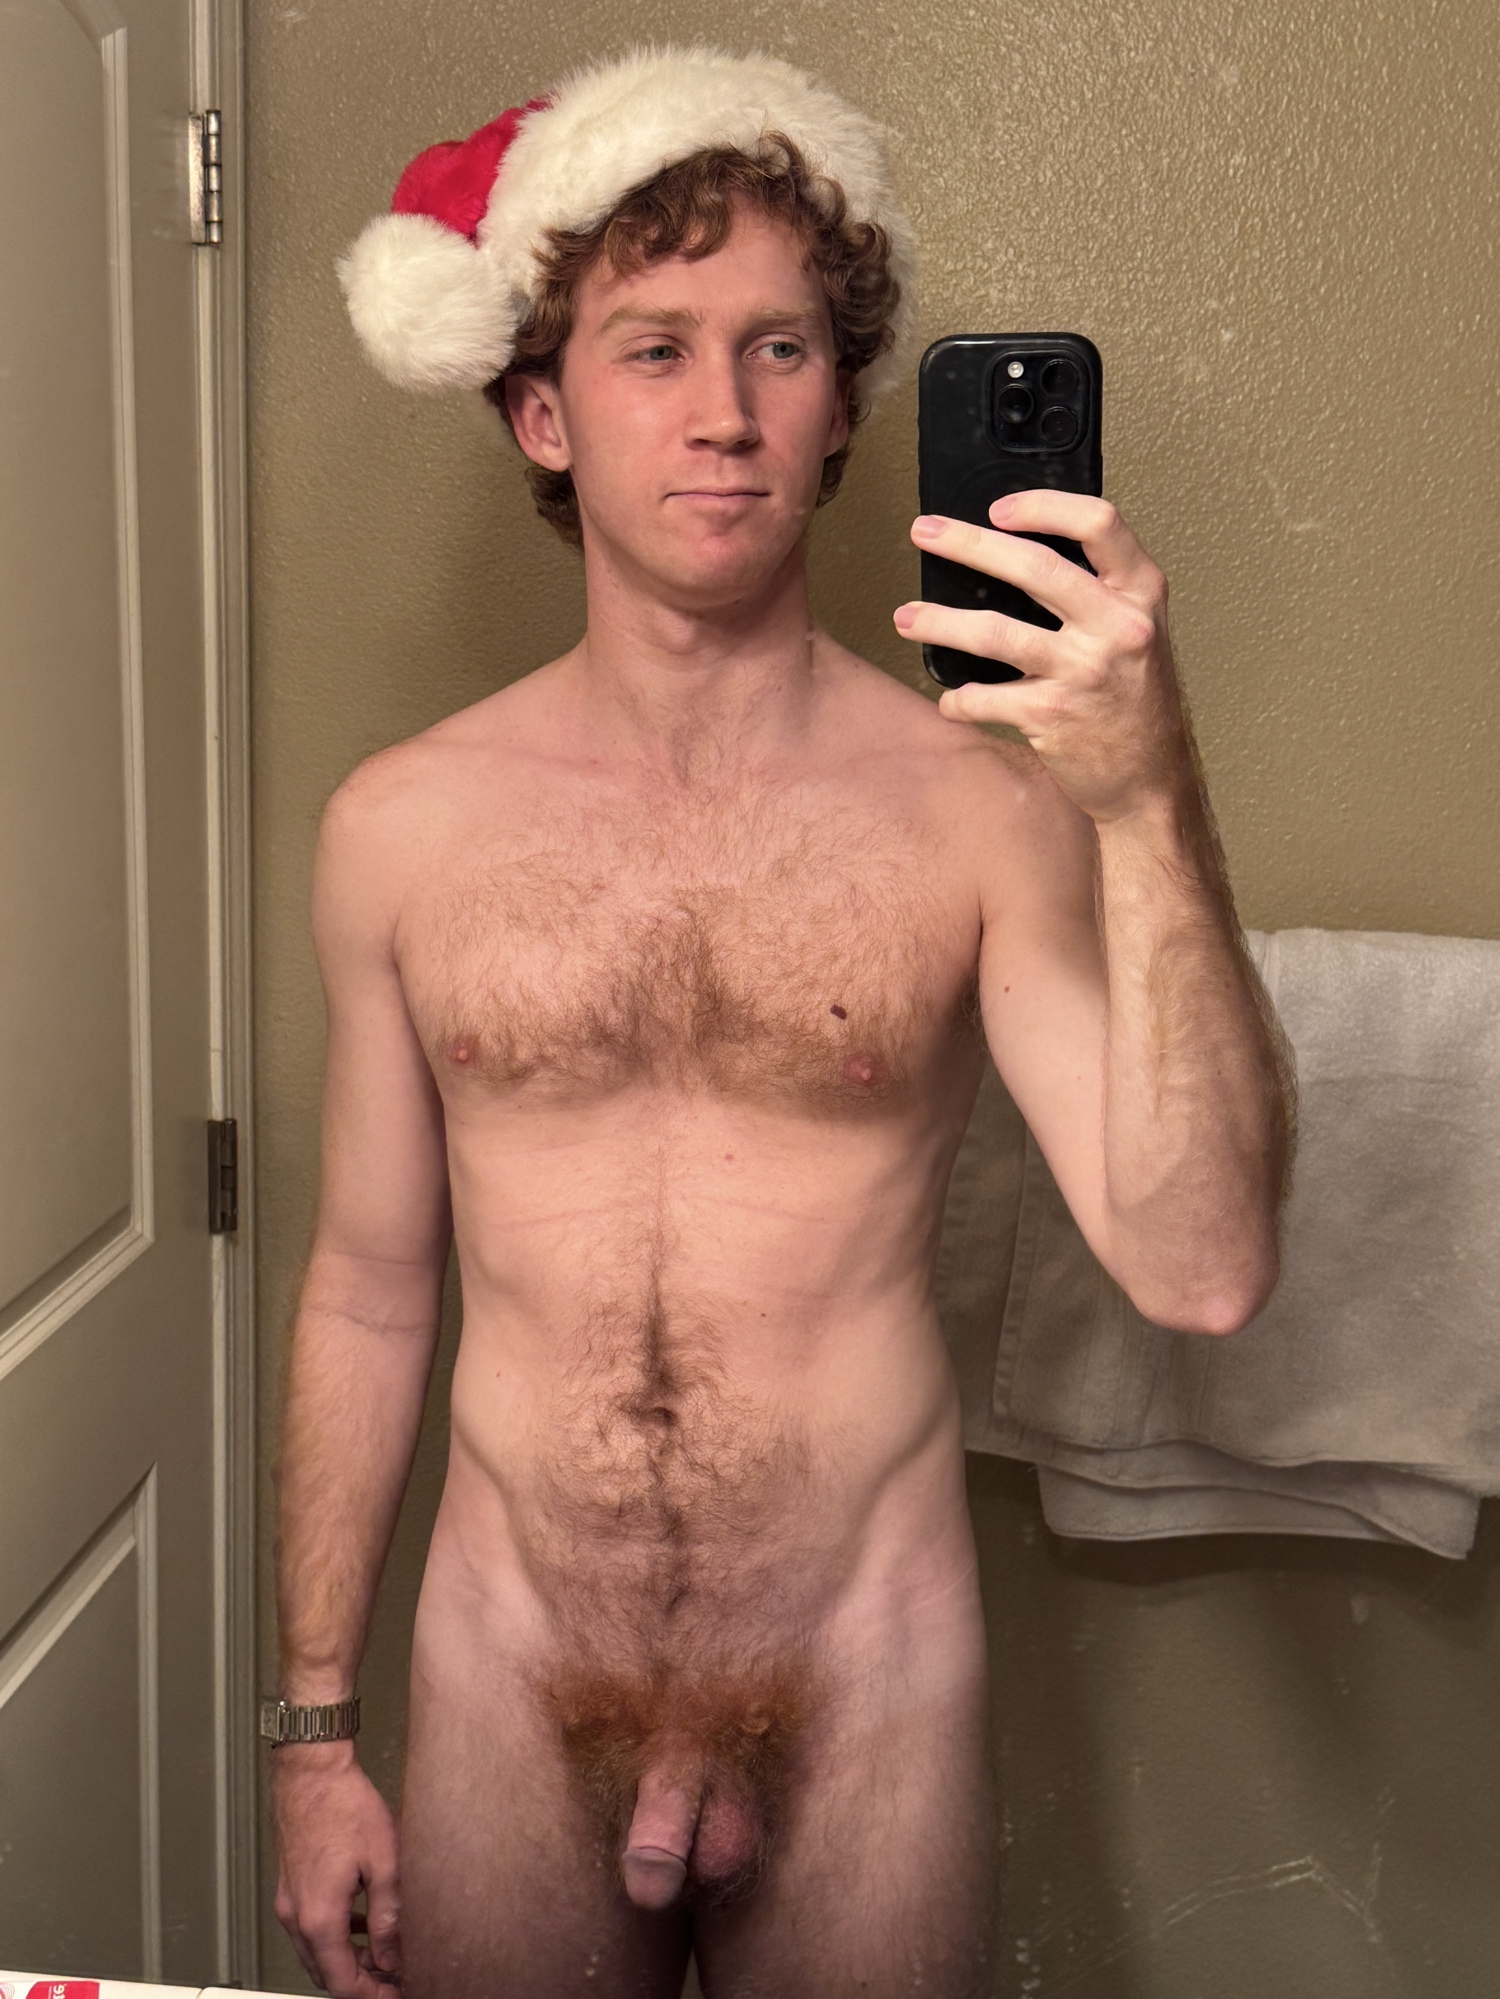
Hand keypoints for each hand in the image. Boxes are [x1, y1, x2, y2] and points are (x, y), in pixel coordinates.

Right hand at [272, 1741, 401, 1995]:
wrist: (311, 1770)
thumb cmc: (344, 1804)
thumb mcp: (383, 1861)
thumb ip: (388, 1915)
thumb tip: (392, 1954)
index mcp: (320, 1917)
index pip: (341, 1982)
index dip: (371, 1994)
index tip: (395, 1991)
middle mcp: (297, 1916)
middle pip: (326, 1973)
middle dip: (360, 1982)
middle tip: (393, 1977)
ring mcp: (289, 1902)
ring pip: (317, 1952)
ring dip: (348, 1960)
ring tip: (384, 1953)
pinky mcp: (291, 1887)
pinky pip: (311, 1928)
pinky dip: (336, 1937)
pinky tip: (362, 1922)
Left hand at [894, 494, 1191, 824]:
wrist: (1151, 777)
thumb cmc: (1136, 697)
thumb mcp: (1138, 629)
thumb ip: (1098, 591)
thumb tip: (1017, 552)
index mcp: (1140, 593)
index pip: (1099, 523)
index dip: (1045, 506)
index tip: (998, 509)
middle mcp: (1117, 627)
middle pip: (1034, 567)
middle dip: (968, 545)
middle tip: (925, 532)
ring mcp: (1084, 671)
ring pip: (994, 632)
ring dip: (939, 622)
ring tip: (905, 617)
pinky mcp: (1052, 715)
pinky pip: (984, 697)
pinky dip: (959, 700)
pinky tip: (950, 700)